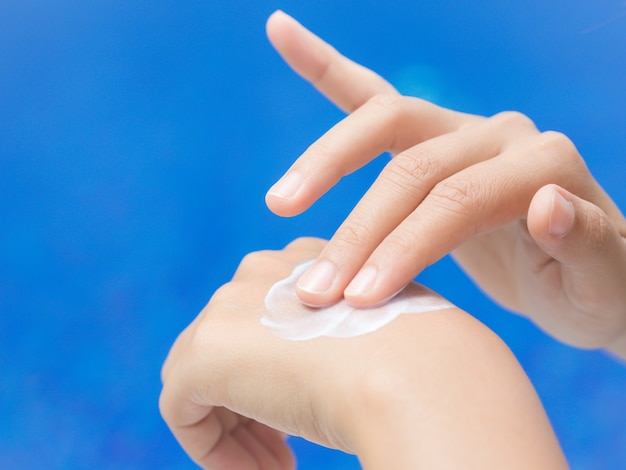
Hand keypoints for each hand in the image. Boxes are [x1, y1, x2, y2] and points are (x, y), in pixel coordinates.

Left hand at [159, 238, 566, 468]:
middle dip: (249, 403)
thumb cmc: (420, 366)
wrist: (417, 376)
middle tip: (284, 455)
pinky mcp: (205, 351)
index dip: (279, 370)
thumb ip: (345, 339)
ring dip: (231, 429)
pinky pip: (181, 407)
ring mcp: (230, 306)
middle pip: (230, 344)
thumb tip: (325, 371)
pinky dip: (208, 447)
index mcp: (312, 260)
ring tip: (275, 467)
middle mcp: (264, 270)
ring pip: (201, 376)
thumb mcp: (382, 338)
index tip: (303, 416)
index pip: (270, 314)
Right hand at [264, 11, 625, 352]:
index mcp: (543, 163)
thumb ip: (590, 243)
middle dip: (358, 226)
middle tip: (315, 287)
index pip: (455, 201)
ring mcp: (461, 131)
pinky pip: (373, 98)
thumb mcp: (606, 284)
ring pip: (381, 122)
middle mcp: (500, 134)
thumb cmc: (595, 289)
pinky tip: (282, 34)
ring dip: (325, 163)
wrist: (586, 280)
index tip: (358, 300)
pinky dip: (328, 71)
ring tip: (280, 203)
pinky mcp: (432, 141)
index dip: (401, 248)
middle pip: (411, 164)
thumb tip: (546, 202)